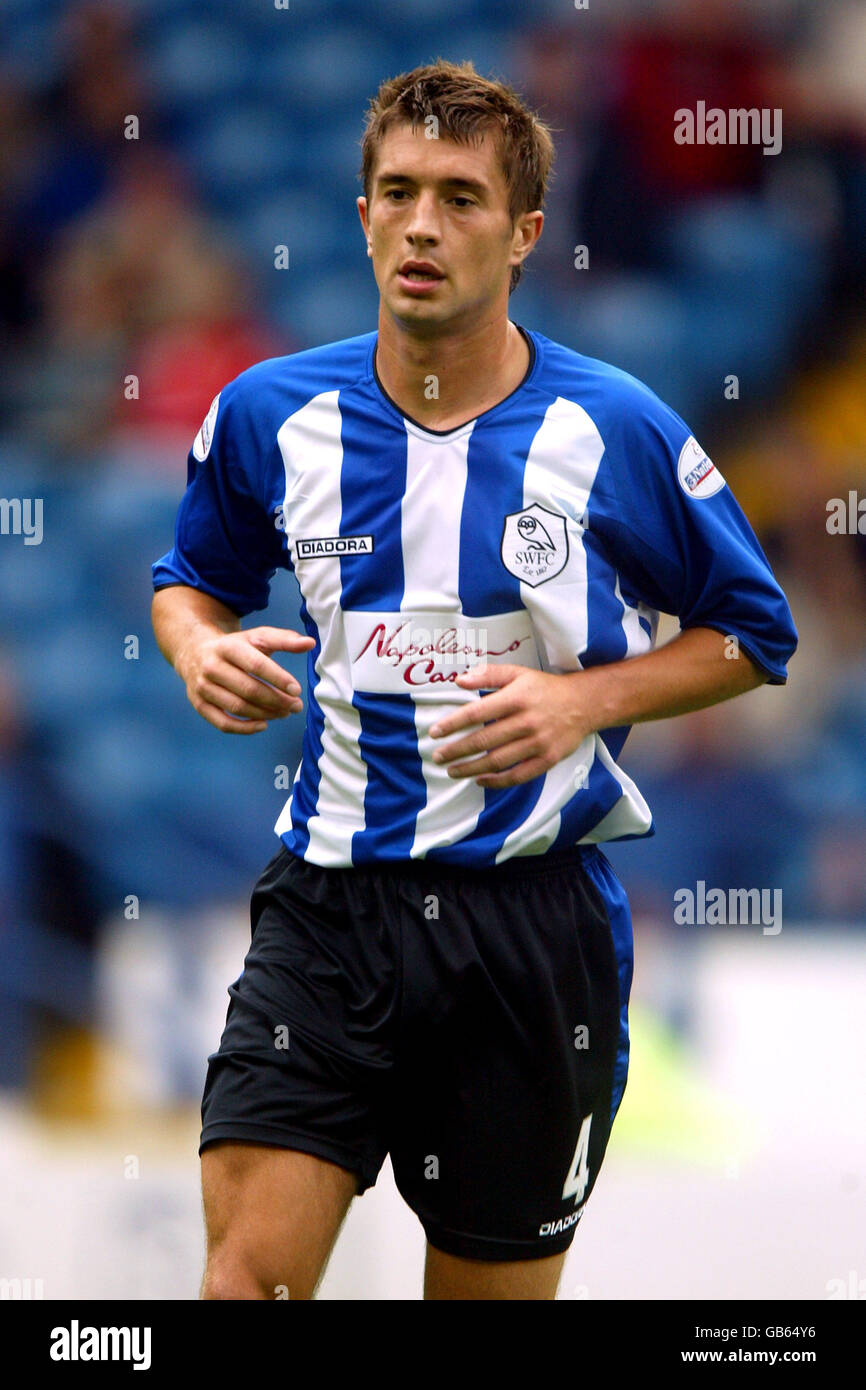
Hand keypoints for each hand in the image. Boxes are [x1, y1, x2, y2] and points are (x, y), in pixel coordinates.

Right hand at [177, 624, 314, 733]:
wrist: (195, 652)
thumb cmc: (235, 647)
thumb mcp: (257, 637)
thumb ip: (284, 639)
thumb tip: (310, 643)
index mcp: (228, 647)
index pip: (256, 664)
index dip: (278, 678)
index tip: (297, 690)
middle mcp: (212, 666)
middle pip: (248, 689)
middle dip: (276, 700)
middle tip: (296, 706)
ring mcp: (202, 687)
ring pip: (238, 707)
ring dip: (265, 714)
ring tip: (284, 713)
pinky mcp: (199, 704)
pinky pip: (223, 723)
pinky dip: (245, 728)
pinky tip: (263, 724)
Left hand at [428, 663, 591, 787]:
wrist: (584, 703)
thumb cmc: (544, 688)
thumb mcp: (518, 673)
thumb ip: (488, 674)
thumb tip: (460, 680)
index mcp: (517, 698)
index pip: (477, 712)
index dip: (453, 724)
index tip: (434, 733)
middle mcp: (527, 721)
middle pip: (484, 740)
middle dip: (457, 750)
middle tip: (438, 757)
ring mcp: (538, 742)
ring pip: (498, 760)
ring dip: (471, 768)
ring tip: (452, 771)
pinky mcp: (548, 759)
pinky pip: (519, 775)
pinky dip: (497, 781)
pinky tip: (480, 780)